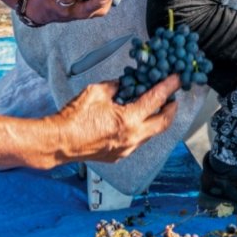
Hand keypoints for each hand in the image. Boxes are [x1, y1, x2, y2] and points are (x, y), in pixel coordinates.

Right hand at [52, 75, 179, 162]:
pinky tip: (137, 122)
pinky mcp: (119, 156)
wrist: (58, 142)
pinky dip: (142, 130)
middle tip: (173, 98)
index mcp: (128, 120)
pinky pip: (138, 142)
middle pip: (163, 123)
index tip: (177, 80)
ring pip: (151, 134)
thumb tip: (125, 83)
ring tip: (157, 109)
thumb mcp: (96, 92)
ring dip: (157, 121)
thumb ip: (116, 86)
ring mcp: (127, 149)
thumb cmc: (74, 117)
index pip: (156, 100)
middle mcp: (132, 137)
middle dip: (171, 109)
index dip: (169, 87)